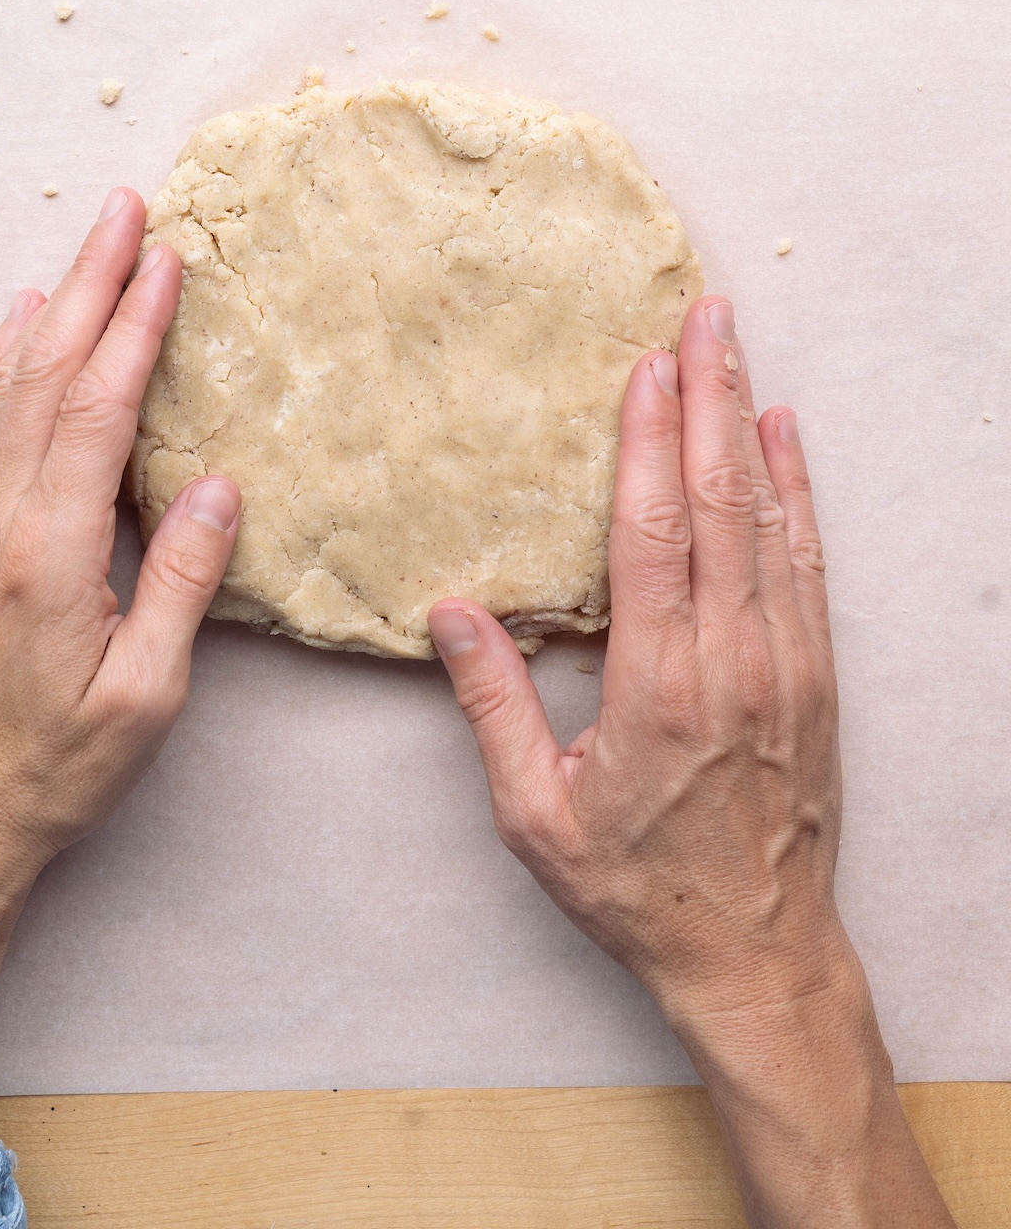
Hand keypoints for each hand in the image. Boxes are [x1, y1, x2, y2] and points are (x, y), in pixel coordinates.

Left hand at [0, 188, 238, 1127]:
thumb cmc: (57, 765)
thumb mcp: (144, 693)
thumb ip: (182, 583)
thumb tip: (218, 486)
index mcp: (43, 554)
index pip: (95, 411)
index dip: (132, 329)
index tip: (164, 260)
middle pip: (43, 375)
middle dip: (88, 284)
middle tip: (123, 209)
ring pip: (2, 390)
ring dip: (47, 310)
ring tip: (82, 248)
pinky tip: (15, 331)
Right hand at [430, 296, 953, 1227]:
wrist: (757, 952)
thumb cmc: (638, 888)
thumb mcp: (538, 816)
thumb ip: (495, 708)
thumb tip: (450, 613)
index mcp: (660, 687)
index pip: (655, 536)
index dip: (649, 444)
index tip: (645, 370)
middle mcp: (734, 660)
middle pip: (721, 503)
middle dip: (710, 398)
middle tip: (705, 316)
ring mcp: (787, 665)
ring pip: (770, 520)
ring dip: (752, 426)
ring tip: (738, 351)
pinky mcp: (817, 677)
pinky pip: (808, 564)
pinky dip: (799, 493)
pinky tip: (787, 439)